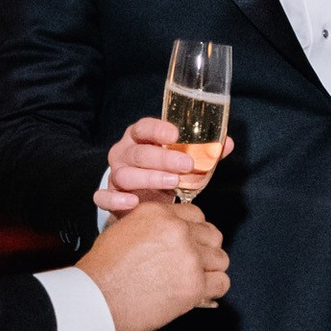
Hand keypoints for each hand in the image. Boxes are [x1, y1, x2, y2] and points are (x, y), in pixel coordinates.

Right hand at [79, 193, 230, 330]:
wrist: (96, 300)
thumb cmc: (103, 271)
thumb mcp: (123, 231)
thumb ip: (151, 227)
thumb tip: (171, 235)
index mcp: (158, 214)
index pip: (196, 215)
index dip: (193, 232)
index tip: (189, 244)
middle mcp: (177, 230)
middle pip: (212, 235)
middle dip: (205, 250)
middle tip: (191, 264)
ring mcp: (189, 257)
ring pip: (220, 259)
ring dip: (209, 270)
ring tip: (192, 280)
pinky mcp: (194, 284)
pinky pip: (221, 283)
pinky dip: (212, 290)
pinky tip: (197, 293)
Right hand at [95, 113, 234, 213]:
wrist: (139, 198)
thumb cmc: (162, 173)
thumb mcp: (181, 160)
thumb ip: (202, 151)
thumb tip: (226, 144)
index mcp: (139, 138)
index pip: (143, 127)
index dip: (158, 129)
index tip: (175, 134)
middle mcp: (124, 154)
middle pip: (138, 153)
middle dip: (162, 158)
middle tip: (186, 164)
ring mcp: (114, 175)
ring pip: (124, 174)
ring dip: (148, 178)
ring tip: (173, 183)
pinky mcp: (109, 196)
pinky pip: (104, 197)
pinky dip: (116, 200)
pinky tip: (133, 203)